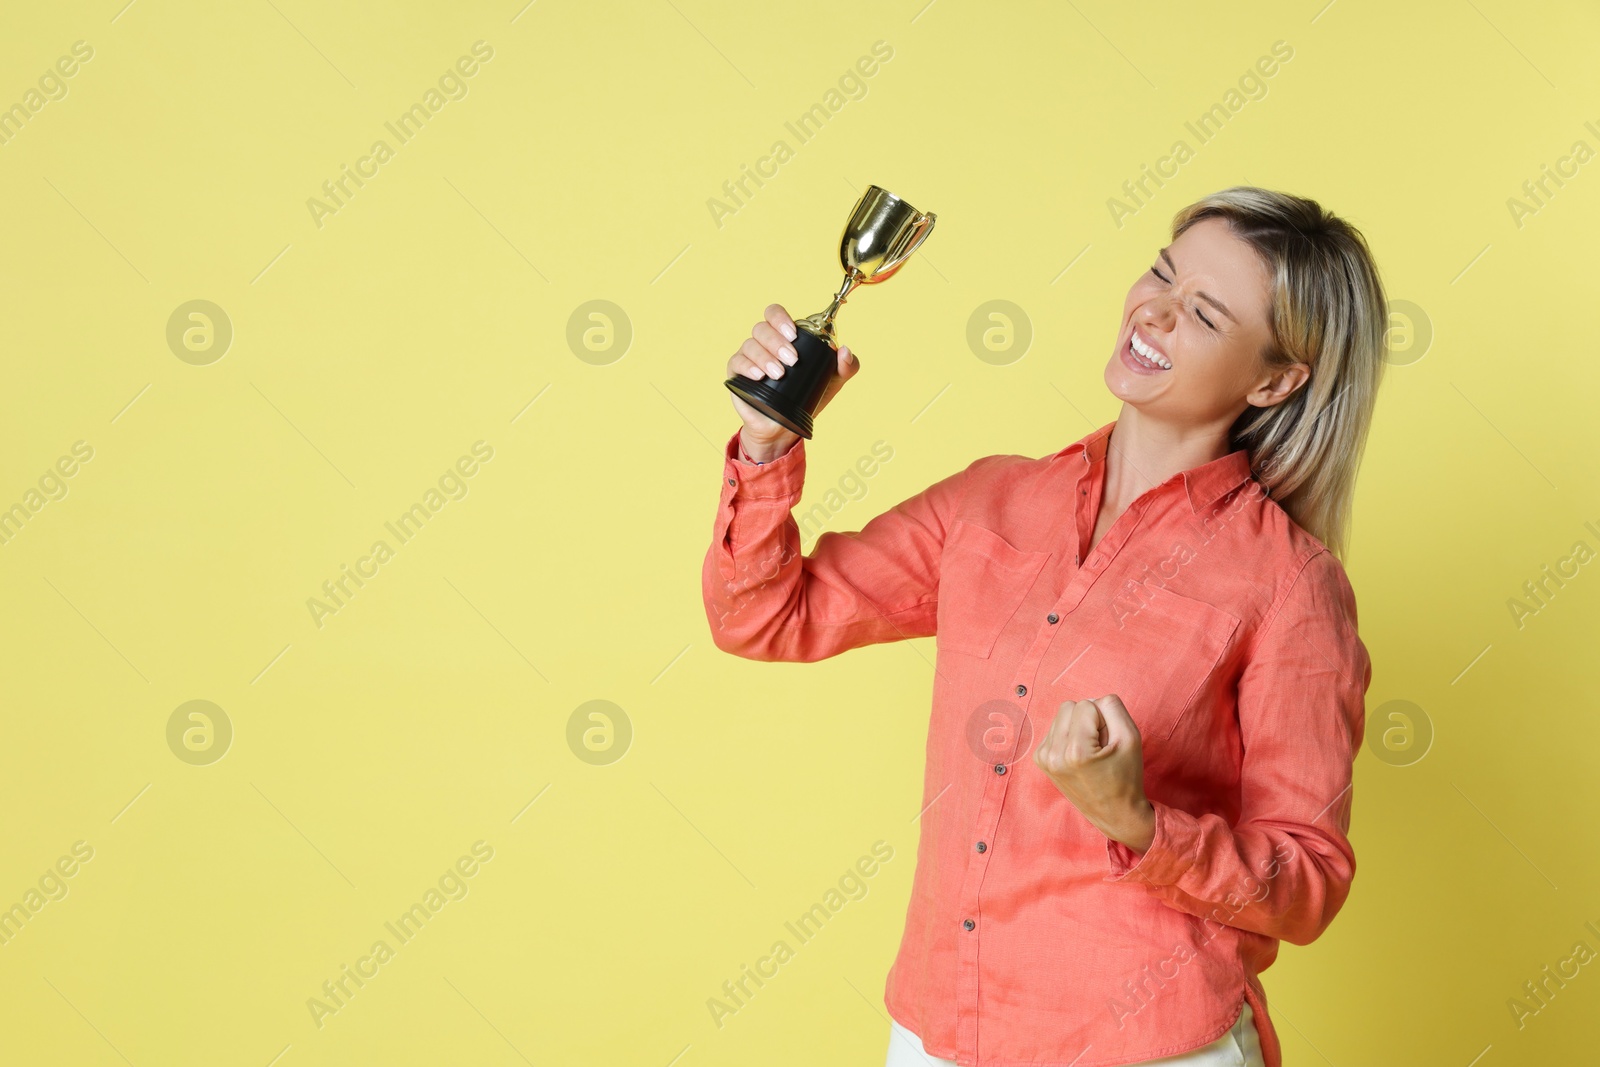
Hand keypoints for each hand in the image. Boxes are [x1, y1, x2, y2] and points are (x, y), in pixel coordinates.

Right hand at [726, 303, 859, 460]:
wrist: (785, 428)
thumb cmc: (806, 399)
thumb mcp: (833, 382)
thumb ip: (846, 366)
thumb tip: (845, 350)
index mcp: (784, 337)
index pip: (774, 314)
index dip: (781, 318)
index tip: (794, 334)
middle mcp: (764, 343)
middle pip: (762, 328)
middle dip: (777, 342)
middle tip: (792, 360)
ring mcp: (749, 358)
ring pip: (750, 345)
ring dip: (765, 356)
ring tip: (779, 374)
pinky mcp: (737, 374)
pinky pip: (737, 362)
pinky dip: (748, 367)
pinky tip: (760, 376)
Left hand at [1032, 696, 1155, 852]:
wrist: (1115, 813)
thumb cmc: (1126, 776)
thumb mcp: (1131, 738)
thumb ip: (1113, 707)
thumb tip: (1093, 698)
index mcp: (1076, 751)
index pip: (1086, 704)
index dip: (1103, 718)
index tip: (1109, 742)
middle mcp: (1053, 755)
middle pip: (1069, 706)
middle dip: (1088, 719)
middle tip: (1100, 745)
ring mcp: (1044, 759)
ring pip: (1061, 716)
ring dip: (1077, 727)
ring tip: (1090, 752)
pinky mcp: (1041, 760)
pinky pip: (1055, 729)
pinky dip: (1069, 736)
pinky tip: (1079, 755)